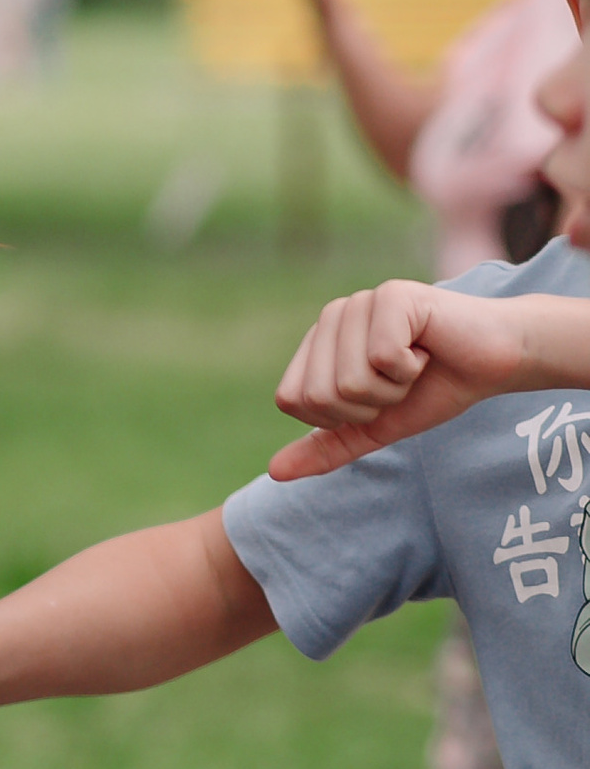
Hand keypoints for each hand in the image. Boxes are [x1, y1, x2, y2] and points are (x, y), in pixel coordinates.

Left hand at [267, 279, 535, 478]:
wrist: (494, 363)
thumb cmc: (434, 389)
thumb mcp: (375, 428)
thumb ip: (326, 448)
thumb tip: (275, 473)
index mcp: (318, 343)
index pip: (292, 400)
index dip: (338, 417)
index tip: (375, 399)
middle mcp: (331, 317)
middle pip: (318, 395)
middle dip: (369, 406)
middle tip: (400, 381)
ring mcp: (359, 302)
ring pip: (349, 381)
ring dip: (393, 388)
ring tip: (414, 364)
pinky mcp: (390, 295)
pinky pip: (382, 359)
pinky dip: (412, 369)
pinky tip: (427, 348)